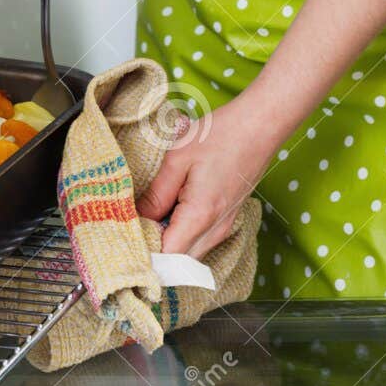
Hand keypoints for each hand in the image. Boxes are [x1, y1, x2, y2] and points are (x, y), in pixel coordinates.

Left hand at [136, 97, 276, 257]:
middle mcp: (215, 230)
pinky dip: (182, 232)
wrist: (259, 125)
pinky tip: (170, 208)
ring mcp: (224, 227)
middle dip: (154, 248)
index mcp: (200, 216)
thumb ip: (157, 194)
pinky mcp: (227, 219)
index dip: (145, 251)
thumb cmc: (219, 135)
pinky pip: (200, 239)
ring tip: (150, 212)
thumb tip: (138, 218)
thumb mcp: (177, 158)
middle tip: (135, 222)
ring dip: (168, 240)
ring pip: (189, 252)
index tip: (126, 234)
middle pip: (178, 260)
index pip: (167, 258)